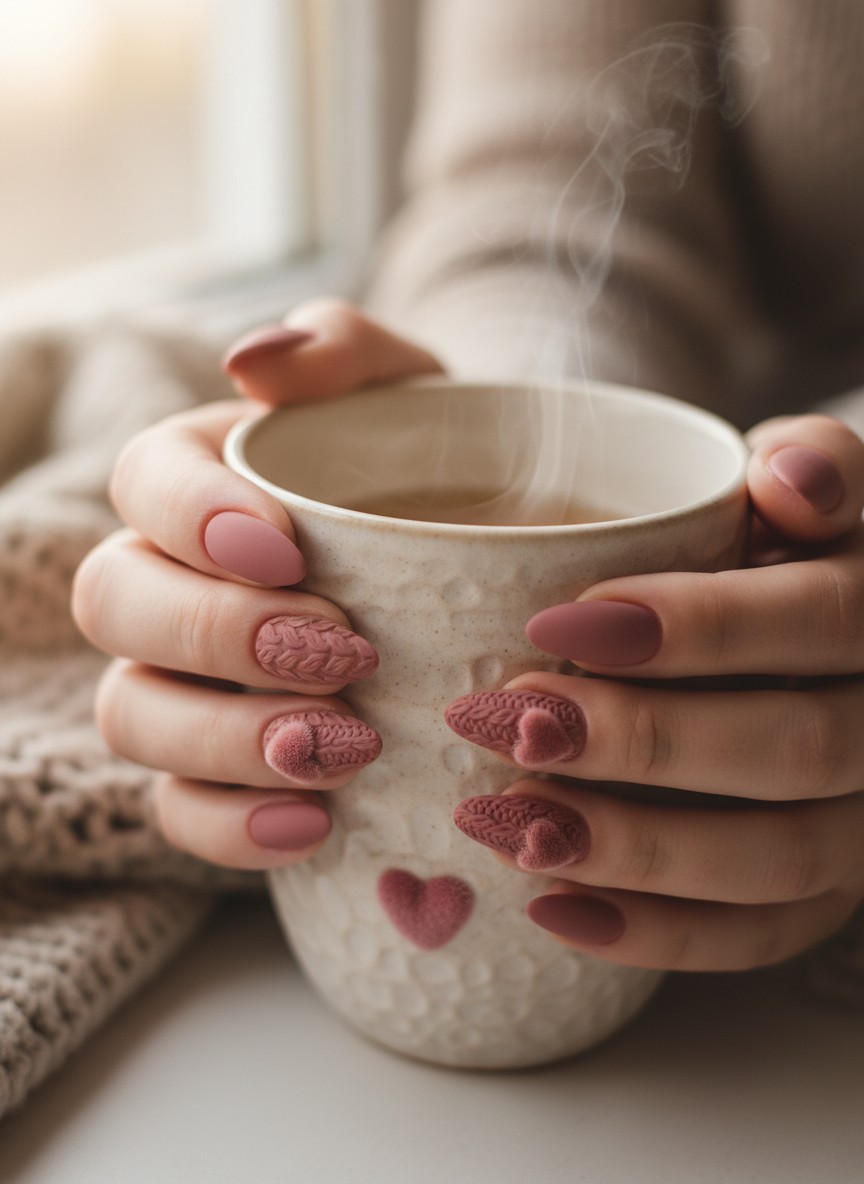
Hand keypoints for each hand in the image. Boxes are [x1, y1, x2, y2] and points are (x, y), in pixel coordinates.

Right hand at [72, 300, 441, 869]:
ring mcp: (185, 678)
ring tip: (345, 750)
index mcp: (206, 475)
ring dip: (224, 737)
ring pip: (132, 712)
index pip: (144, 479)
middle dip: (215, 632)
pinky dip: (233, 824)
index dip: (191, 516)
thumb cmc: (444, 469)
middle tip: (338, 652)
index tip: (289, 549)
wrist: (499, 561)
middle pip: (116, 602)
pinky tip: (317, 824)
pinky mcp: (218, 766)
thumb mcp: (419, 396)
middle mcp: (174, 576)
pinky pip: (179, 807)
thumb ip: (346, 350)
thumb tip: (253, 363)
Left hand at [449, 414, 863, 971]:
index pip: (819, 620)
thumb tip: (793, 484)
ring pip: (776, 859)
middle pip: (792, 749)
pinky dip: (654, 932)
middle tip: (510, 725)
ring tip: (508, 824)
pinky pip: (759, 935)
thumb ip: (815, 464)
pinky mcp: (828, 889)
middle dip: (640, 744)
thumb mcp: (809, 481)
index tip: (555, 622)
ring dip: (632, 848)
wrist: (827, 633)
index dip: (697, 627)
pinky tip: (552, 909)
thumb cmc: (788, 546)